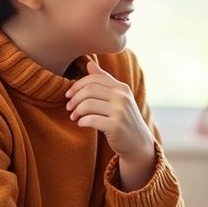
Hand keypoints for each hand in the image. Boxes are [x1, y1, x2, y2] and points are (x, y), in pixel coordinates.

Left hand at [65, 61, 154, 187]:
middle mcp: (122, 97)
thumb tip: (89, 64)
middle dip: (74, 98)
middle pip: (89, 90)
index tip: (69, 94)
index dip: (77, 85)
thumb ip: (104, 81)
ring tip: (74, 116)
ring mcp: (120, 111)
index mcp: (122, 88)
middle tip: (69, 107)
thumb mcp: (118, 98)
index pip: (94, 78)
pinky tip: (81, 123)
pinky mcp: (116, 126)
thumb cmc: (123, 118)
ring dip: (76, 111)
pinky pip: (91, 120)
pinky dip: (82, 121)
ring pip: (88, 104)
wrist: (138, 142)